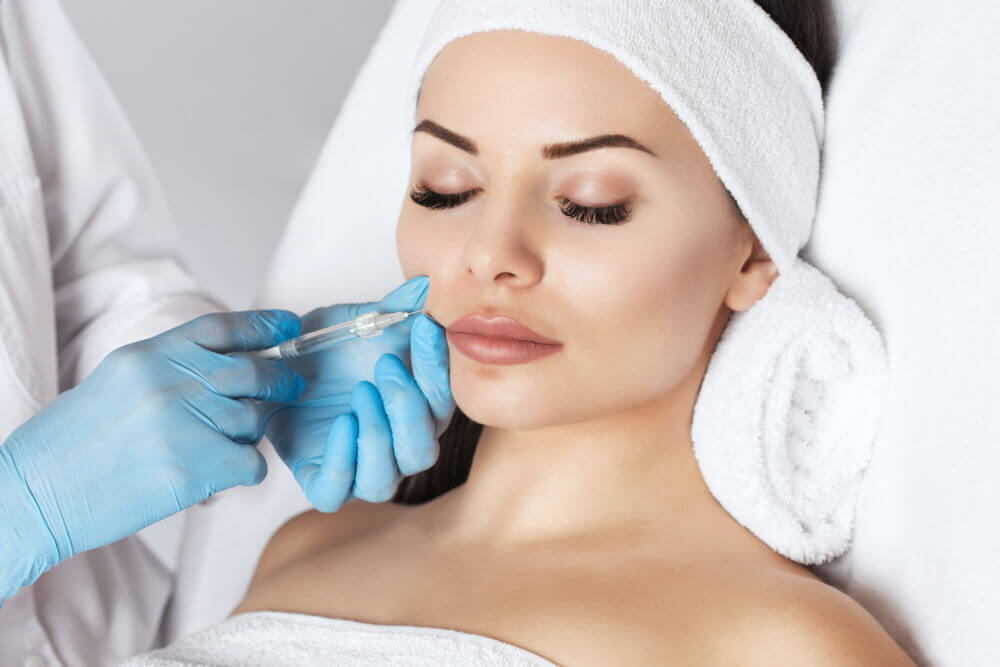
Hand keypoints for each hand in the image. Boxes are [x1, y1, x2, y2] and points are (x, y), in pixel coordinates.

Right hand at [0, 310, 304, 600]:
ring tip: (226, 445)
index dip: (263, 324)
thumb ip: (169, 367)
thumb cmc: (71, 445)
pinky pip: (251, 464)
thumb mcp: (117, 382)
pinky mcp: (193, 467)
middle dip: (279, 379)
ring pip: (255, 420)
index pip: (221, 327)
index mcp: (148, 355)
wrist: (34, 496)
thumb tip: (226, 363)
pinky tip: (219, 477)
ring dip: (251, 434)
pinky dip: (244, 472)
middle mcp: (169, 381)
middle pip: (252, 370)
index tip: (290, 325)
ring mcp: (183, 422)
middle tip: (291, 385)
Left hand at [265, 276, 453, 510]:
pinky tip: (341, 422)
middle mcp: (395, 446)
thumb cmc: (329, 347)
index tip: (424, 328)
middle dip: (407, 409)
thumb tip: (431, 286)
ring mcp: (358, 467)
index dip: (439, 368)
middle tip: (385, 366)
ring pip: (384, 481)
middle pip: (421, 452)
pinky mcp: (319, 478)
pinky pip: (334, 492)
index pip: (444, 401)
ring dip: (378, 436)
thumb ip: (401, 308)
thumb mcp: (364, 320)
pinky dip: (341, 462)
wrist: (278, 364)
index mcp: (418, 410)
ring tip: (360, 393)